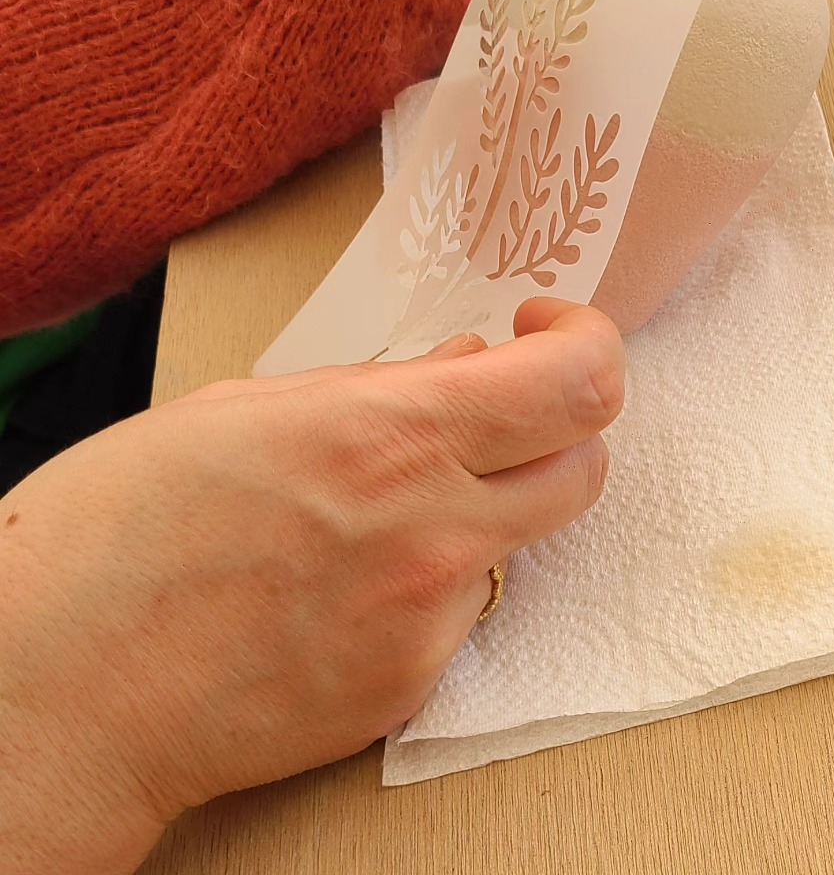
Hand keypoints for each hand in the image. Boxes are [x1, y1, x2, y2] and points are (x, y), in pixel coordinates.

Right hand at [0, 300, 622, 874]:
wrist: (53, 695)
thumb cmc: (117, 530)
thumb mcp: (245, 408)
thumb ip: (378, 387)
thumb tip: (468, 365)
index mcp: (390, 436)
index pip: (578, 383)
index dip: (587, 343)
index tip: (545, 331)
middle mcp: (433, 531)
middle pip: (586, 465)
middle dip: (557, 425)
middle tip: (496, 411)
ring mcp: (427, 622)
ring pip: (525, 541)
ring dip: (489, 505)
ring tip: (383, 503)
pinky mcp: (407, 690)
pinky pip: (461, 615)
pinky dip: (429, 583)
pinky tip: (341, 582)